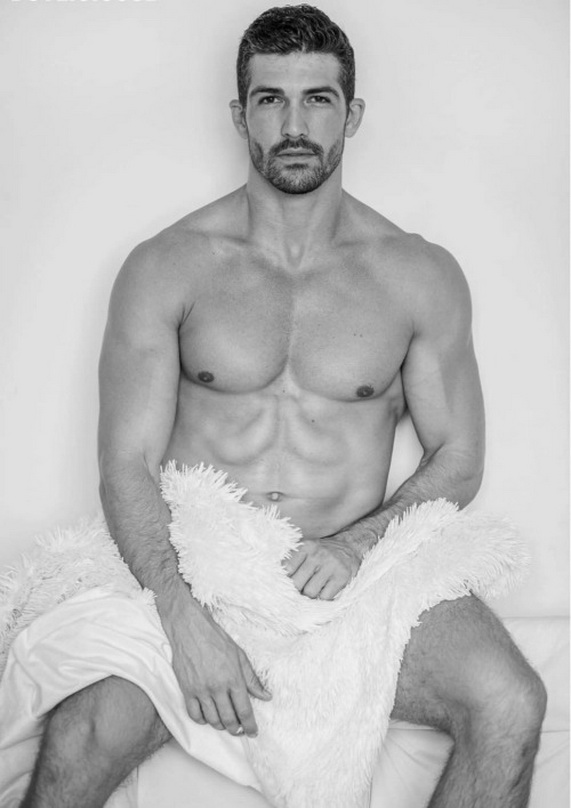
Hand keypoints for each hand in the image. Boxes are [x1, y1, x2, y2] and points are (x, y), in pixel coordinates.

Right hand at [164, 601, 270, 737]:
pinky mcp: (187, 690)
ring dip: (220, 725)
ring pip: (212, 720)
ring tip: (225, 723)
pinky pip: (194, 714)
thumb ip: (252, 679)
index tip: (253, 732)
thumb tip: (266, 696)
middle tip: (239, 730)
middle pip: (229, 719)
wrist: (190, 629)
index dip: (250, 725)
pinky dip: (202, 720)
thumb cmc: (216, 639)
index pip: (244, 710)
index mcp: (233, 678)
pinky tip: (207, 717)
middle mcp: (217, 687)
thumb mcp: (240, 656)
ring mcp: (201, 690)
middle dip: (236, 729)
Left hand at [282, 536, 360, 599]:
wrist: (350, 547)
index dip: (286, 580)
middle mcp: (317, 554)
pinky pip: (325, 596)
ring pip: (310, 592)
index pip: (287, 569)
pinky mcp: (342, 576)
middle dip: (298, 590)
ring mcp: (330, 565)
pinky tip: (325, 591)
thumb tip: (277, 582)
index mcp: (306, 547)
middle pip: (297, 583)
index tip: (288, 584)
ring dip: (311, 595)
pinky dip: (323, 598)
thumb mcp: (308, 549)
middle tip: (301, 590)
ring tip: (314, 590)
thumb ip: (293, 560)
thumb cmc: (323, 553)